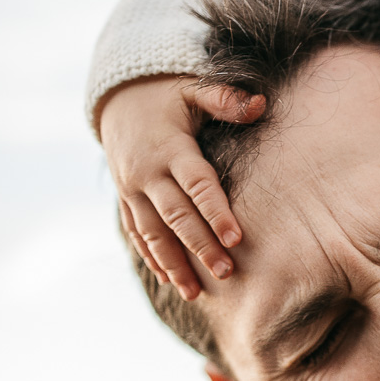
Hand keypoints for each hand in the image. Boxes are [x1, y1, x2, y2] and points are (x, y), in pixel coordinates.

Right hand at [99, 74, 264, 298]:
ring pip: (152, 233)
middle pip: (175, 216)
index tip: (236, 238)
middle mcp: (147, 173)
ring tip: (196, 292)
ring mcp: (132, 189)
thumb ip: (225, 99)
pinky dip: (152, 258)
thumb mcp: (193, 88)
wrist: (117, 98)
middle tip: (226, 272)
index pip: (196, 185)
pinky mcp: (125, 199)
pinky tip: (169, 281)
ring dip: (174, 264)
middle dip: (200, 247)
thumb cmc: (167, 94)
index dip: (215, 212)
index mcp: (169, 148)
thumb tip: (262, 104)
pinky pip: (136, 234)